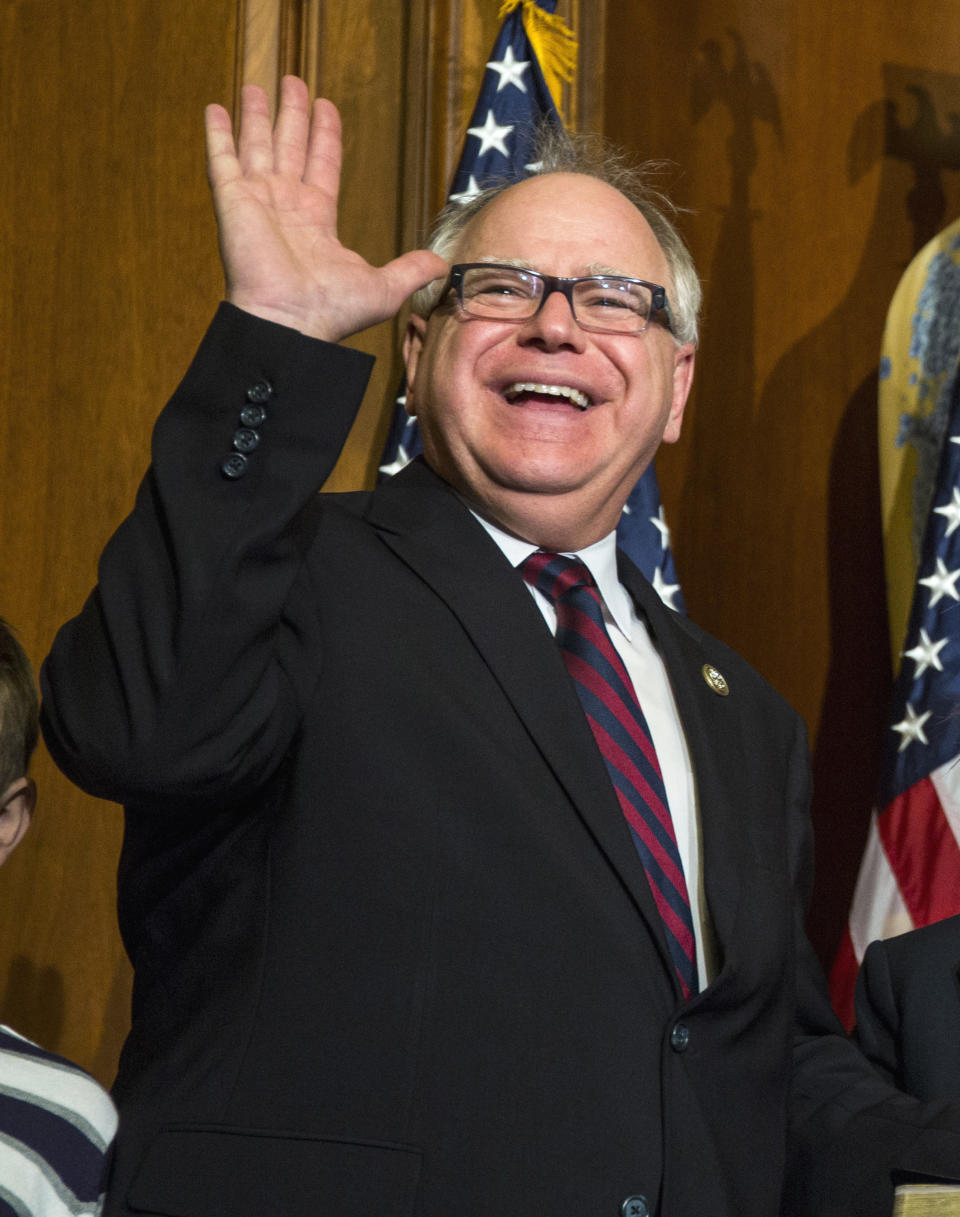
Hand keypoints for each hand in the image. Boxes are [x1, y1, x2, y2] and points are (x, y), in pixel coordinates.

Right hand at [204, 76, 447, 341]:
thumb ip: (411, 270)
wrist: (291, 323)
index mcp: (318, 220)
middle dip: (292, 114)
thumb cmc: (331, 312)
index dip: (325, 135)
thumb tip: (441, 266)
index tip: (326, 107)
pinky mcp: (232, 201)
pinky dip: (217, 134)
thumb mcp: (385, 289)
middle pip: (291, 147)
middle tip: (293, 81)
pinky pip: (221, 160)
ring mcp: (257, 201)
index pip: (323, 165)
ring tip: (257, 84)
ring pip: (257, 146)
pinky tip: (214, 108)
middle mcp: (286, 205)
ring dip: (256, 115)